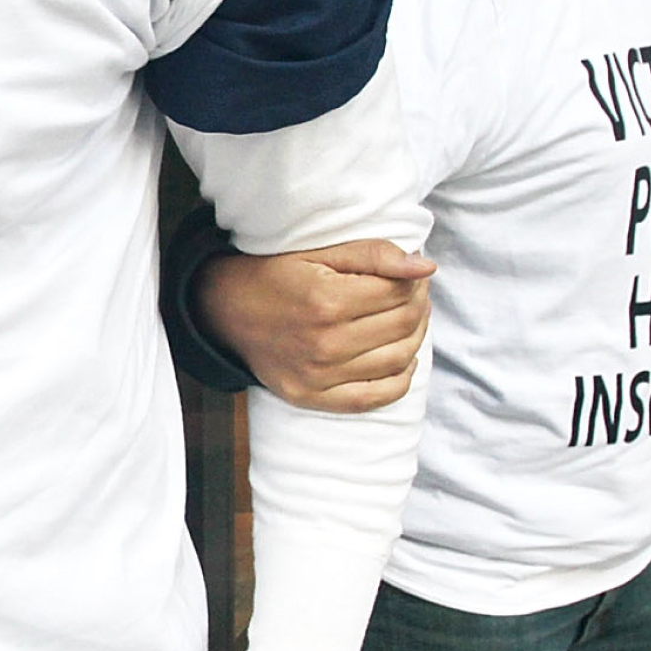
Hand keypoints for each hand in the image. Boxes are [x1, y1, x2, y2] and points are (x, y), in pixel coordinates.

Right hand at [194, 239, 432, 412]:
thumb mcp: (319, 253)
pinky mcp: (313, 398)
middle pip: (403, 326)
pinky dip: (400, 379)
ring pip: (398, 359)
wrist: (224, 311)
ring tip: (407, 320)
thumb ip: (374, 255)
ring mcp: (319, 376)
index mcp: (326, 300)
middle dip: (418, 305)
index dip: (415, 280)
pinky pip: (376, 397)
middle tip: (413, 294)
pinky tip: (400, 358)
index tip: (412, 273)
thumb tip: (426, 267)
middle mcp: (324, 343)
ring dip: (414, 337)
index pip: (400, 293)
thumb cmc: (275, 276)